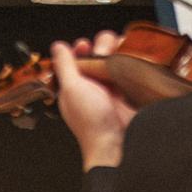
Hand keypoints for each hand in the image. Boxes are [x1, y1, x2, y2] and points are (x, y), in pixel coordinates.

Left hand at [50, 36, 136, 168]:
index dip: (81, 47)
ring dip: (119, 51)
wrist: (118, 145)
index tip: (86, 46)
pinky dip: (133, 61)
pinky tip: (134, 60)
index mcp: (75, 83)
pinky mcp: (129, 91)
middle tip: (105, 55)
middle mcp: (94, 84)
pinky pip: (131, 69)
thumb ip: (65, 66)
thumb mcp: (72, 89)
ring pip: (116, 57)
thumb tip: (57, 47)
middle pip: (99, 52)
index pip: (77, 56)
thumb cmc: (92, 124)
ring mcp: (112, 87)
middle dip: (102, 47)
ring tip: (121, 56)